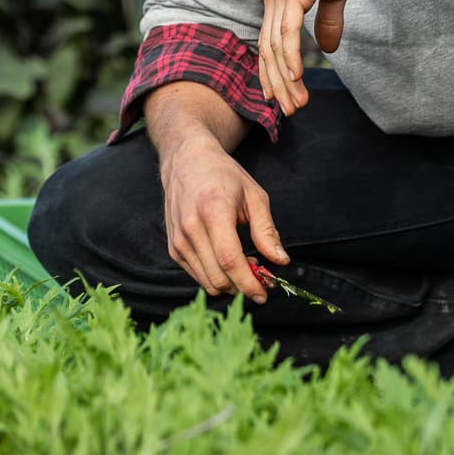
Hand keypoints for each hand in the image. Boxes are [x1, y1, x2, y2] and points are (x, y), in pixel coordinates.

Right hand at [160, 136, 287, 301]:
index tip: (264, 294)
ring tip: (244, 264)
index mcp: (213, 211)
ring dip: (230, 284)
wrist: (186, 161)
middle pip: (218, 277)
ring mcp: (179, 240)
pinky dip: (215, 277)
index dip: (248, 283)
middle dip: (243, 287)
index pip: (229, 260)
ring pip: (207, 282)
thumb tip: (280, 261)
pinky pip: (197, 276)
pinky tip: (226, 261)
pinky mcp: (173, 247)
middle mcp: (191, 228)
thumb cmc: (223, 175)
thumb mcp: (254, 196)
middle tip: (260, 277)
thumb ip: (267, 231)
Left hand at [259, 0, 364, 115]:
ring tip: (295, 104)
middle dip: (276, 83)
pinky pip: (287, 33)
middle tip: (287, 110)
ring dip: (285, 79)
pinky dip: (290, 58)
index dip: (272, 70)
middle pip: (268, 50)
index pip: (269, 41)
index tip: (279, 95)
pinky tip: (295, 78)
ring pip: (276, 47)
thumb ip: (327, 20)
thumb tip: (327, 48)